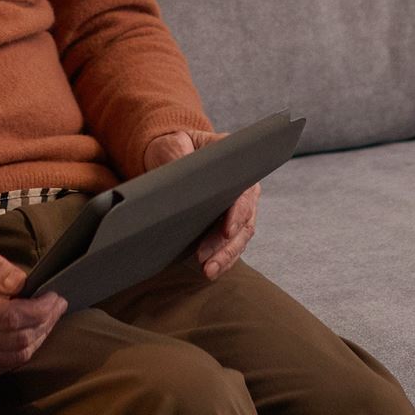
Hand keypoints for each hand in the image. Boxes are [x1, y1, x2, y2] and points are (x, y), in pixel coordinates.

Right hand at [0, 239, 65, 379]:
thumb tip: (19, 282)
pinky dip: (28, 348)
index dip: (39, 308)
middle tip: (58, 304)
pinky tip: (34, 331)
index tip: (54, 295)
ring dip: (41, 335)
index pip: (10, 316)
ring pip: (18, 354)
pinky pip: (11, 365)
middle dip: (45, 320)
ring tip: (50, 316)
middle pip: (18, 338)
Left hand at [143, 129, 256, 279]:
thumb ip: (178, 155)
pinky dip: (221, 260)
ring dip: (225, 257)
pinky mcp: (225, 226)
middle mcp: (242, 189)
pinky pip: (230, 246)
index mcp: (235, 166)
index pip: (243, 193)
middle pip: (244, 222)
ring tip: (208, 271)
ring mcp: (236, 210)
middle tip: (206, 261)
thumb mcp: (173, 143)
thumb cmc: (173, 145)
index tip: (227, 231)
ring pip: (239, 239)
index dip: (237, 213)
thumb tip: (181, 175)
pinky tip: (211, 271)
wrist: (170, 154)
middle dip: (227, 246)